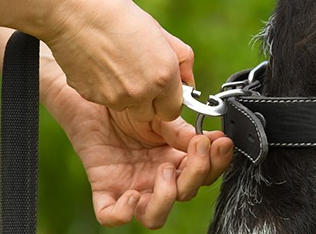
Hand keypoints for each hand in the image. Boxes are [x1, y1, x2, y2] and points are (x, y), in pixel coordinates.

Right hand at [44, 0, 193, 121]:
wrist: (75, 10)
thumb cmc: (120, 15)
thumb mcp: (160, 33)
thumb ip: (180, 60)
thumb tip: (188, 81)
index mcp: (164, 76)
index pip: (173, 110)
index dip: (167, 99)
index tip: (162, 87)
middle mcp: (141, 92)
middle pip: (149, 114)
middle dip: (147, 101)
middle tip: (137, 73)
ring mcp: (114, 97)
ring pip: (125, 107)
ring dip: (125, 94)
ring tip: (116, 62)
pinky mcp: (91, 96)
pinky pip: (104, 100)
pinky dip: (104, 88)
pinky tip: (99, 63)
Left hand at [55, 88, 232, 228]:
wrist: (94, 98)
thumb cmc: (129, 106)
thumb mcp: (161, 115)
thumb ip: (184, 130)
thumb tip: (213, 139)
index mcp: (176, 160)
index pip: (206, 174)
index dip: (217, 163)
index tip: (221, 142)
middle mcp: (158, 178)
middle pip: (187, 193)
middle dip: (198, 172)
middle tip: (197, 145)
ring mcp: (133, 187)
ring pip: (155, 217)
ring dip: (166, 197)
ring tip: (164, 168)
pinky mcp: (106, 190)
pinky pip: (113, 216)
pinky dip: (124, 212)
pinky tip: (132, 193)